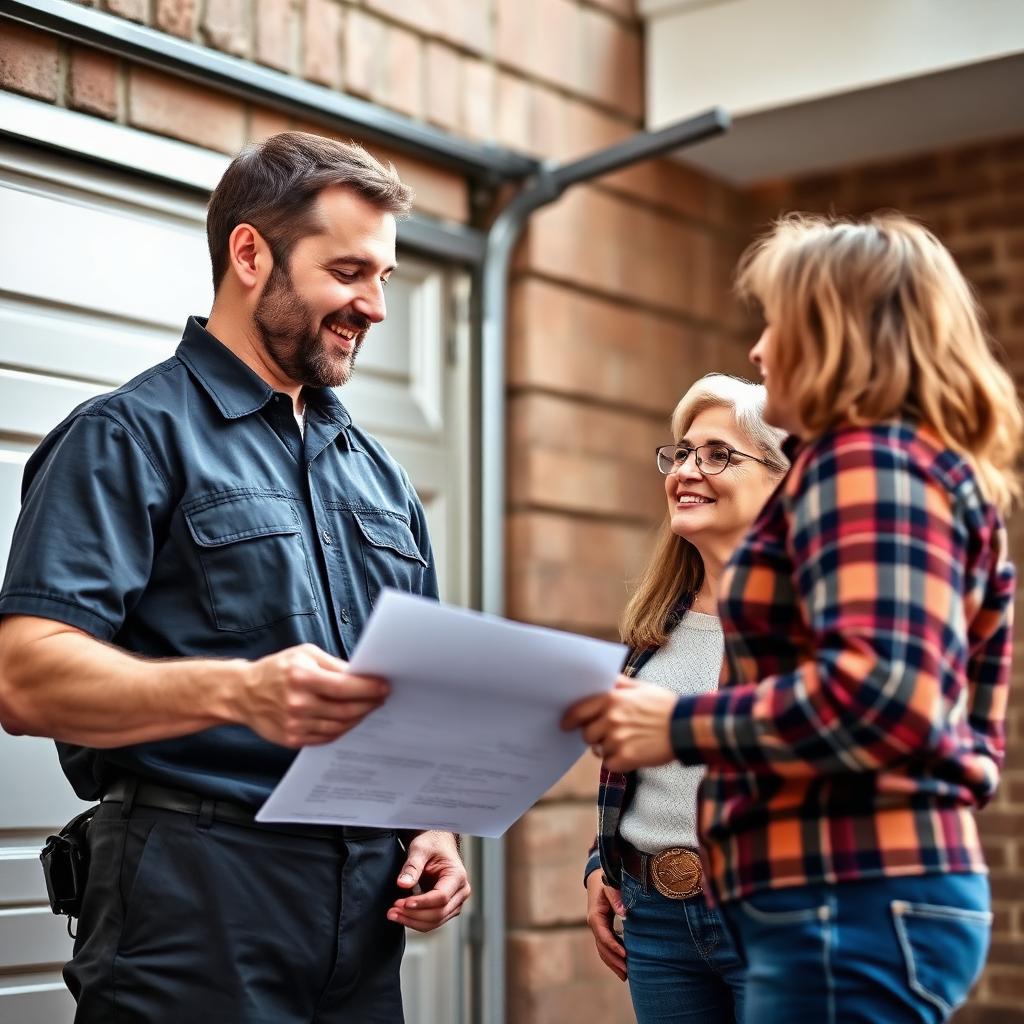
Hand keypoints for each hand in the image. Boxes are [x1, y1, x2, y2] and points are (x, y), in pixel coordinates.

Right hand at [239, 644, 387, 747]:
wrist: (243, 693)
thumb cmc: (277, 669)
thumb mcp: (304, 654)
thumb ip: (333, 665)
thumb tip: (361, 674)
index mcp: (301, 678)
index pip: (344, 686)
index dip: (368, 688)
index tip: (384, 686)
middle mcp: (298, 703)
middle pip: (346, 709)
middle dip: (369, 704)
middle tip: (382, 698)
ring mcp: (295, 724)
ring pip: (340, 726)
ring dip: (359, 717)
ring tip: (368, 707)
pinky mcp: (293, 739)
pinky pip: (327, 737)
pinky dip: (342, 728)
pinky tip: (350, 719)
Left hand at [388, 831, 470, 931]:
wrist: (436, 843)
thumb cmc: (431, 843)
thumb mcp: (420, 849)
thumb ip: (412, 866)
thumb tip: (402, 884)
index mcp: (458, 876)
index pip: (441, 897)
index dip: (421, 903)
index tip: (402, 903)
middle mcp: (461, 891)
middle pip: (439, 913)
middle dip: (414, 915)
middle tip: (392, 911)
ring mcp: (456, 901)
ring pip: (435, 921)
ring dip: (413, 921)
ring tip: (393, 914)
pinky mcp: (447, 907)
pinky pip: (433, 921)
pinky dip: (416, 921)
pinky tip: (401, 915)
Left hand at [562, 676, 676, 771]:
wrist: (686, 727)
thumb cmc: (664, 706)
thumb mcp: (641, 687)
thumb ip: (619, 683)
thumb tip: (604, 679)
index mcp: (612, 699)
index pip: (578, 711)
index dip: (569, 719)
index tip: (566, 725)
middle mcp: (611, 719)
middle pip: (586, 734)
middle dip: (594, 735)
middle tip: (609, 734)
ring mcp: (618, 739)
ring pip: (598, 750)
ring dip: (608, 749)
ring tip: (627, 742)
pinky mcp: (626, 758)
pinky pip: (609, 764)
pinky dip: (617, 762)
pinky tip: (631, 754)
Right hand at [585, 869, 627, 980]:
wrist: (597, 877)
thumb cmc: (606, 880)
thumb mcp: (610, 885)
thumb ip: (616, 897)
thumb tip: (624, 914)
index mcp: (595, 916)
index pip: (603, 936)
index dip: (613, 947)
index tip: (625, 955)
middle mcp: (594, 924)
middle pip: (602, 948)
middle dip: (614, 961)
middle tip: (628, 973)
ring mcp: (597, 928)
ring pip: (603, 950)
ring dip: (613, 963)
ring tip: (626, 976)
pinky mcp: (603, 929)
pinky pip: (606, 946)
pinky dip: (613, 956)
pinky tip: (624, 963)